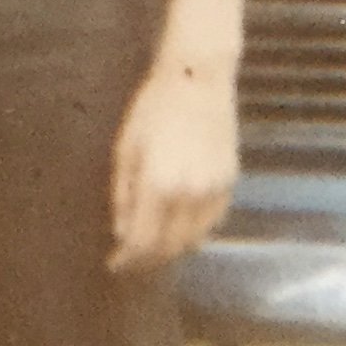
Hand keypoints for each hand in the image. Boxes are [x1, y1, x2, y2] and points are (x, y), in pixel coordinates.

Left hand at [109, 55, 236, 272]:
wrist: (198, 80)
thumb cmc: (153, 109)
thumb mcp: (125, 149)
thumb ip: (123, 195)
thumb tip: (123, 232)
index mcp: (159, 185)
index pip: (143, 241)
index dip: (128, 259)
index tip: (115, 265)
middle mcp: (190, 195)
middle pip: (170, 247)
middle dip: (148, 260)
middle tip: (132, 261)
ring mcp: (215, 190)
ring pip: (195, 239)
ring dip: (172, 250)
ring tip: (154, 248)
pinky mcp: (231, 183)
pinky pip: (213, 222)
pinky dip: (195, 232)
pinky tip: (179, 228)